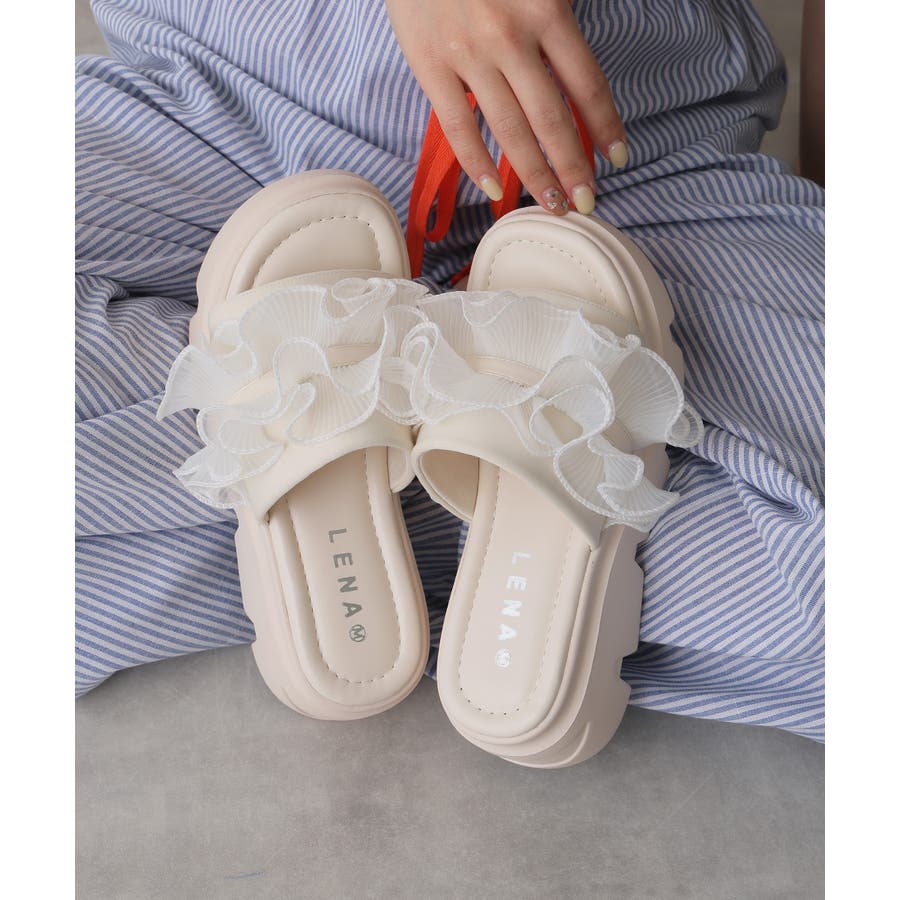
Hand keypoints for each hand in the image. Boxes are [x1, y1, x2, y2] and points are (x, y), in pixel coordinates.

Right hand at [385, 0, 626, 215]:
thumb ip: (559, 14)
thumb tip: (579, 68)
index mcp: (547, 9)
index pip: (587, 84)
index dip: (605, 127)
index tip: (617, 159)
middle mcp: (511, 37)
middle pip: (552, 118)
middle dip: (573, 167)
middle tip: (585, 203)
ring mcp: (469, 55)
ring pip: (510, 130)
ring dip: (534, 175)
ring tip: (550, 205)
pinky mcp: (430, 66)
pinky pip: (458, 127)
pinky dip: (477, 163)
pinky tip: (494, 190)